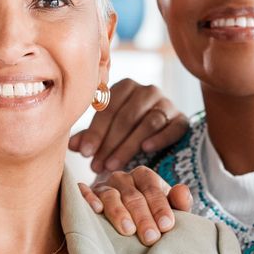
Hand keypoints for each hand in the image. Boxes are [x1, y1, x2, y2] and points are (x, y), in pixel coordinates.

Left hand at [69, 78, 189, 172]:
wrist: (160, 135)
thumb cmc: (126, 132)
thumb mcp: (106, 133)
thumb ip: (90, 137)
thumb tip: (72, 145)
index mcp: (125, 87)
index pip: (108, 109)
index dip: (95, 132)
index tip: (85, 153)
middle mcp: (148, 90)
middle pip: (127, 117)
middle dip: (109, 143)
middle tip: (97, 166)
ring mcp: (167, 104)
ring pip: (148, 123)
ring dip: (129, 146)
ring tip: (113, 166)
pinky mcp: (182, 119)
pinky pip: (173, 127)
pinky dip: (160, 138)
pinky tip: (146, 149)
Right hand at [78, 168, 194, 246]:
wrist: (125, 220)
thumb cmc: (150, 216)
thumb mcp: (168, 209)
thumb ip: (179, 202)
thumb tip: (182, 192)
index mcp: (144, 176)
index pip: (152, 189)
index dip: (160, 207)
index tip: (166, 226)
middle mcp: (123, 178)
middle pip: (133, 195)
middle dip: (143, 217)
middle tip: (150, 238)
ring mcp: (103, 186)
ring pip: (111, 196)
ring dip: (119, 213)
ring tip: (127, 231)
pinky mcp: (87, 195)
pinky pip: (85, 193)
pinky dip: (88, 199)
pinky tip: (95, 209)